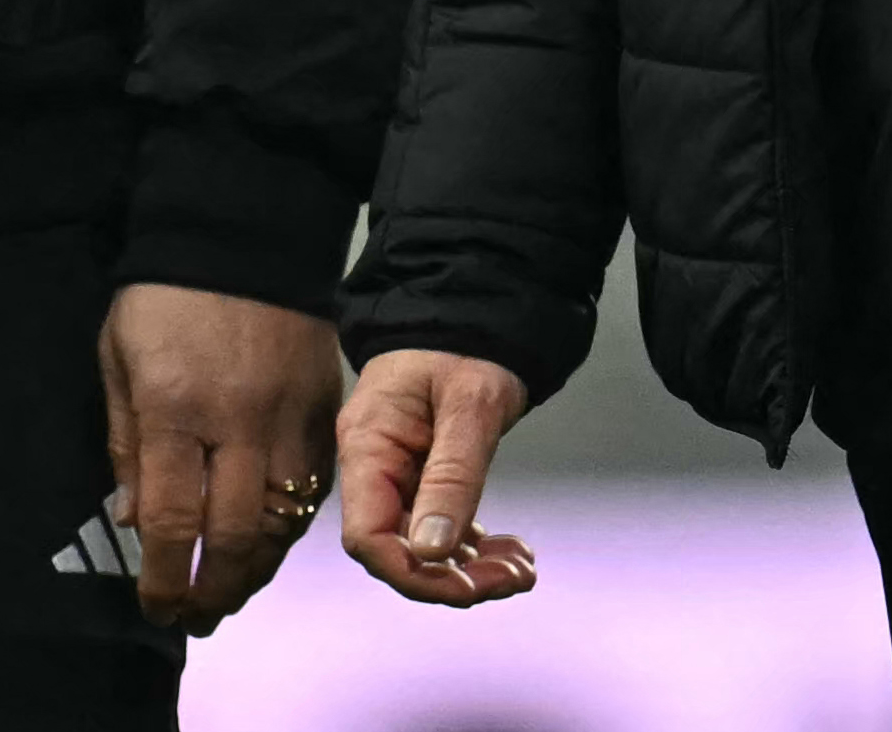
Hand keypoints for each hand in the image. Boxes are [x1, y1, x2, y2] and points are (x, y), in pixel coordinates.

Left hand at [98, 283, 343, 637]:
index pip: (175, 519)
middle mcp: (238, 419)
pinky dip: (293, 525)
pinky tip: (270, 543)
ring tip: (230, 593)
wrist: (242, 229)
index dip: (166, 576)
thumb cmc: (164, 297)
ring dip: (256, 569)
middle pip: (236, 533)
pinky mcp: (324, 405)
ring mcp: (289, 414)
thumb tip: (136, 522)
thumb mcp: (118, 360)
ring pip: (284, 518)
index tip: (157, 607)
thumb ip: (127, 444)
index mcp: (175, 406)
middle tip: (195, 617)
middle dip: (214, 589)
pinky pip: (315, 485)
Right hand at [336, 349, 539, 607]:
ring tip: (523, 570)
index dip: (413, 573)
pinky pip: (441, 524)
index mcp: (368, 446)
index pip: (368, 537)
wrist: (475, 304)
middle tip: (515, 578)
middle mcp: (374, 465)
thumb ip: (451, 476)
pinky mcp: (422, 472)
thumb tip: (431, 553)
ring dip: (471, 567)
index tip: (468, 587)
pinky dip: (475, 546)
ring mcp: (397, 471)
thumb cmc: (468, 341)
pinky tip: (510, 552)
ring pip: (423, 543)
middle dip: (454, 577)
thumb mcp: (469, 404)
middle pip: (397, 548)